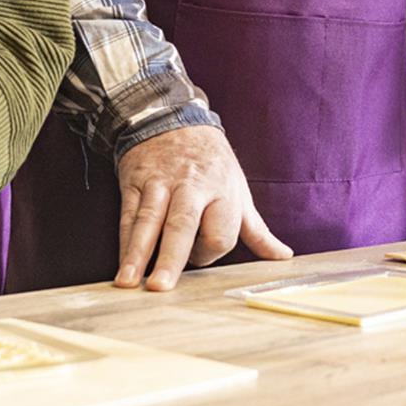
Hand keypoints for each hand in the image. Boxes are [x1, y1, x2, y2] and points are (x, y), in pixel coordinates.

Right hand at [114, 125, 290, 290]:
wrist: (173, 118)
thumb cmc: (212, 163)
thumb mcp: (239, 191)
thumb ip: (257, 230)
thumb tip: (283, 257)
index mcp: (223, 191)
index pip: (220, 232)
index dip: (210, 251)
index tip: (199, 256)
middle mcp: (191, 186)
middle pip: (181, 224)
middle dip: (171, 257)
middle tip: (160, 287)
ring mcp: (160, 183)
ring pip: (148, 221)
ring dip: (137, 253)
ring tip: (128, 281)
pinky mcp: (136, 181)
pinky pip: (129, 215)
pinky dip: (124, 241)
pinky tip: (122, 264)